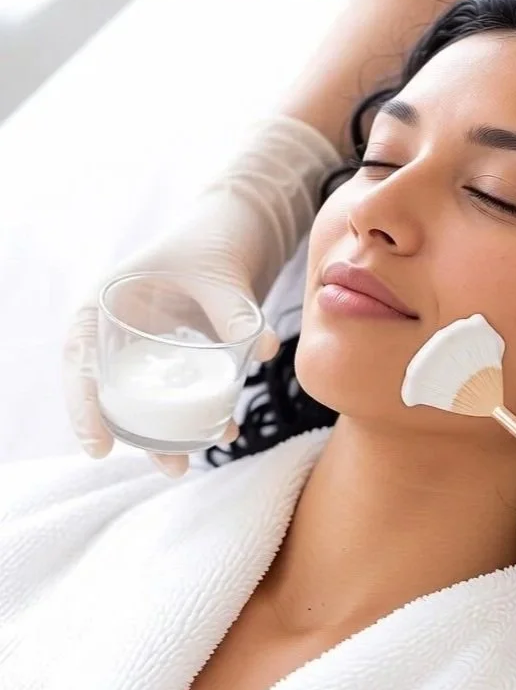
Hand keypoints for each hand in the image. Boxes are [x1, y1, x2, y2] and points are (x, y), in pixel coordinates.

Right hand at [62, 117, 331, 476]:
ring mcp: (157, 343)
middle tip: (171, 466)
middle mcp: (126, 329)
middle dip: (139, 434)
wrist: (241, 223)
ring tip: (196, 460)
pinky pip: (188, 386)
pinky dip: (203, 409)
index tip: (99, 447)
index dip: (83, 407)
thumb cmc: (212, 237)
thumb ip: (234, 309)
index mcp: (108, 304)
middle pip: (117, 391)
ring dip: (173, 431)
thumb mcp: (218, 271)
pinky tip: (226, 428)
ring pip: (153, 396)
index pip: (80, 361)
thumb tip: (261, 351)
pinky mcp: (188, 350)